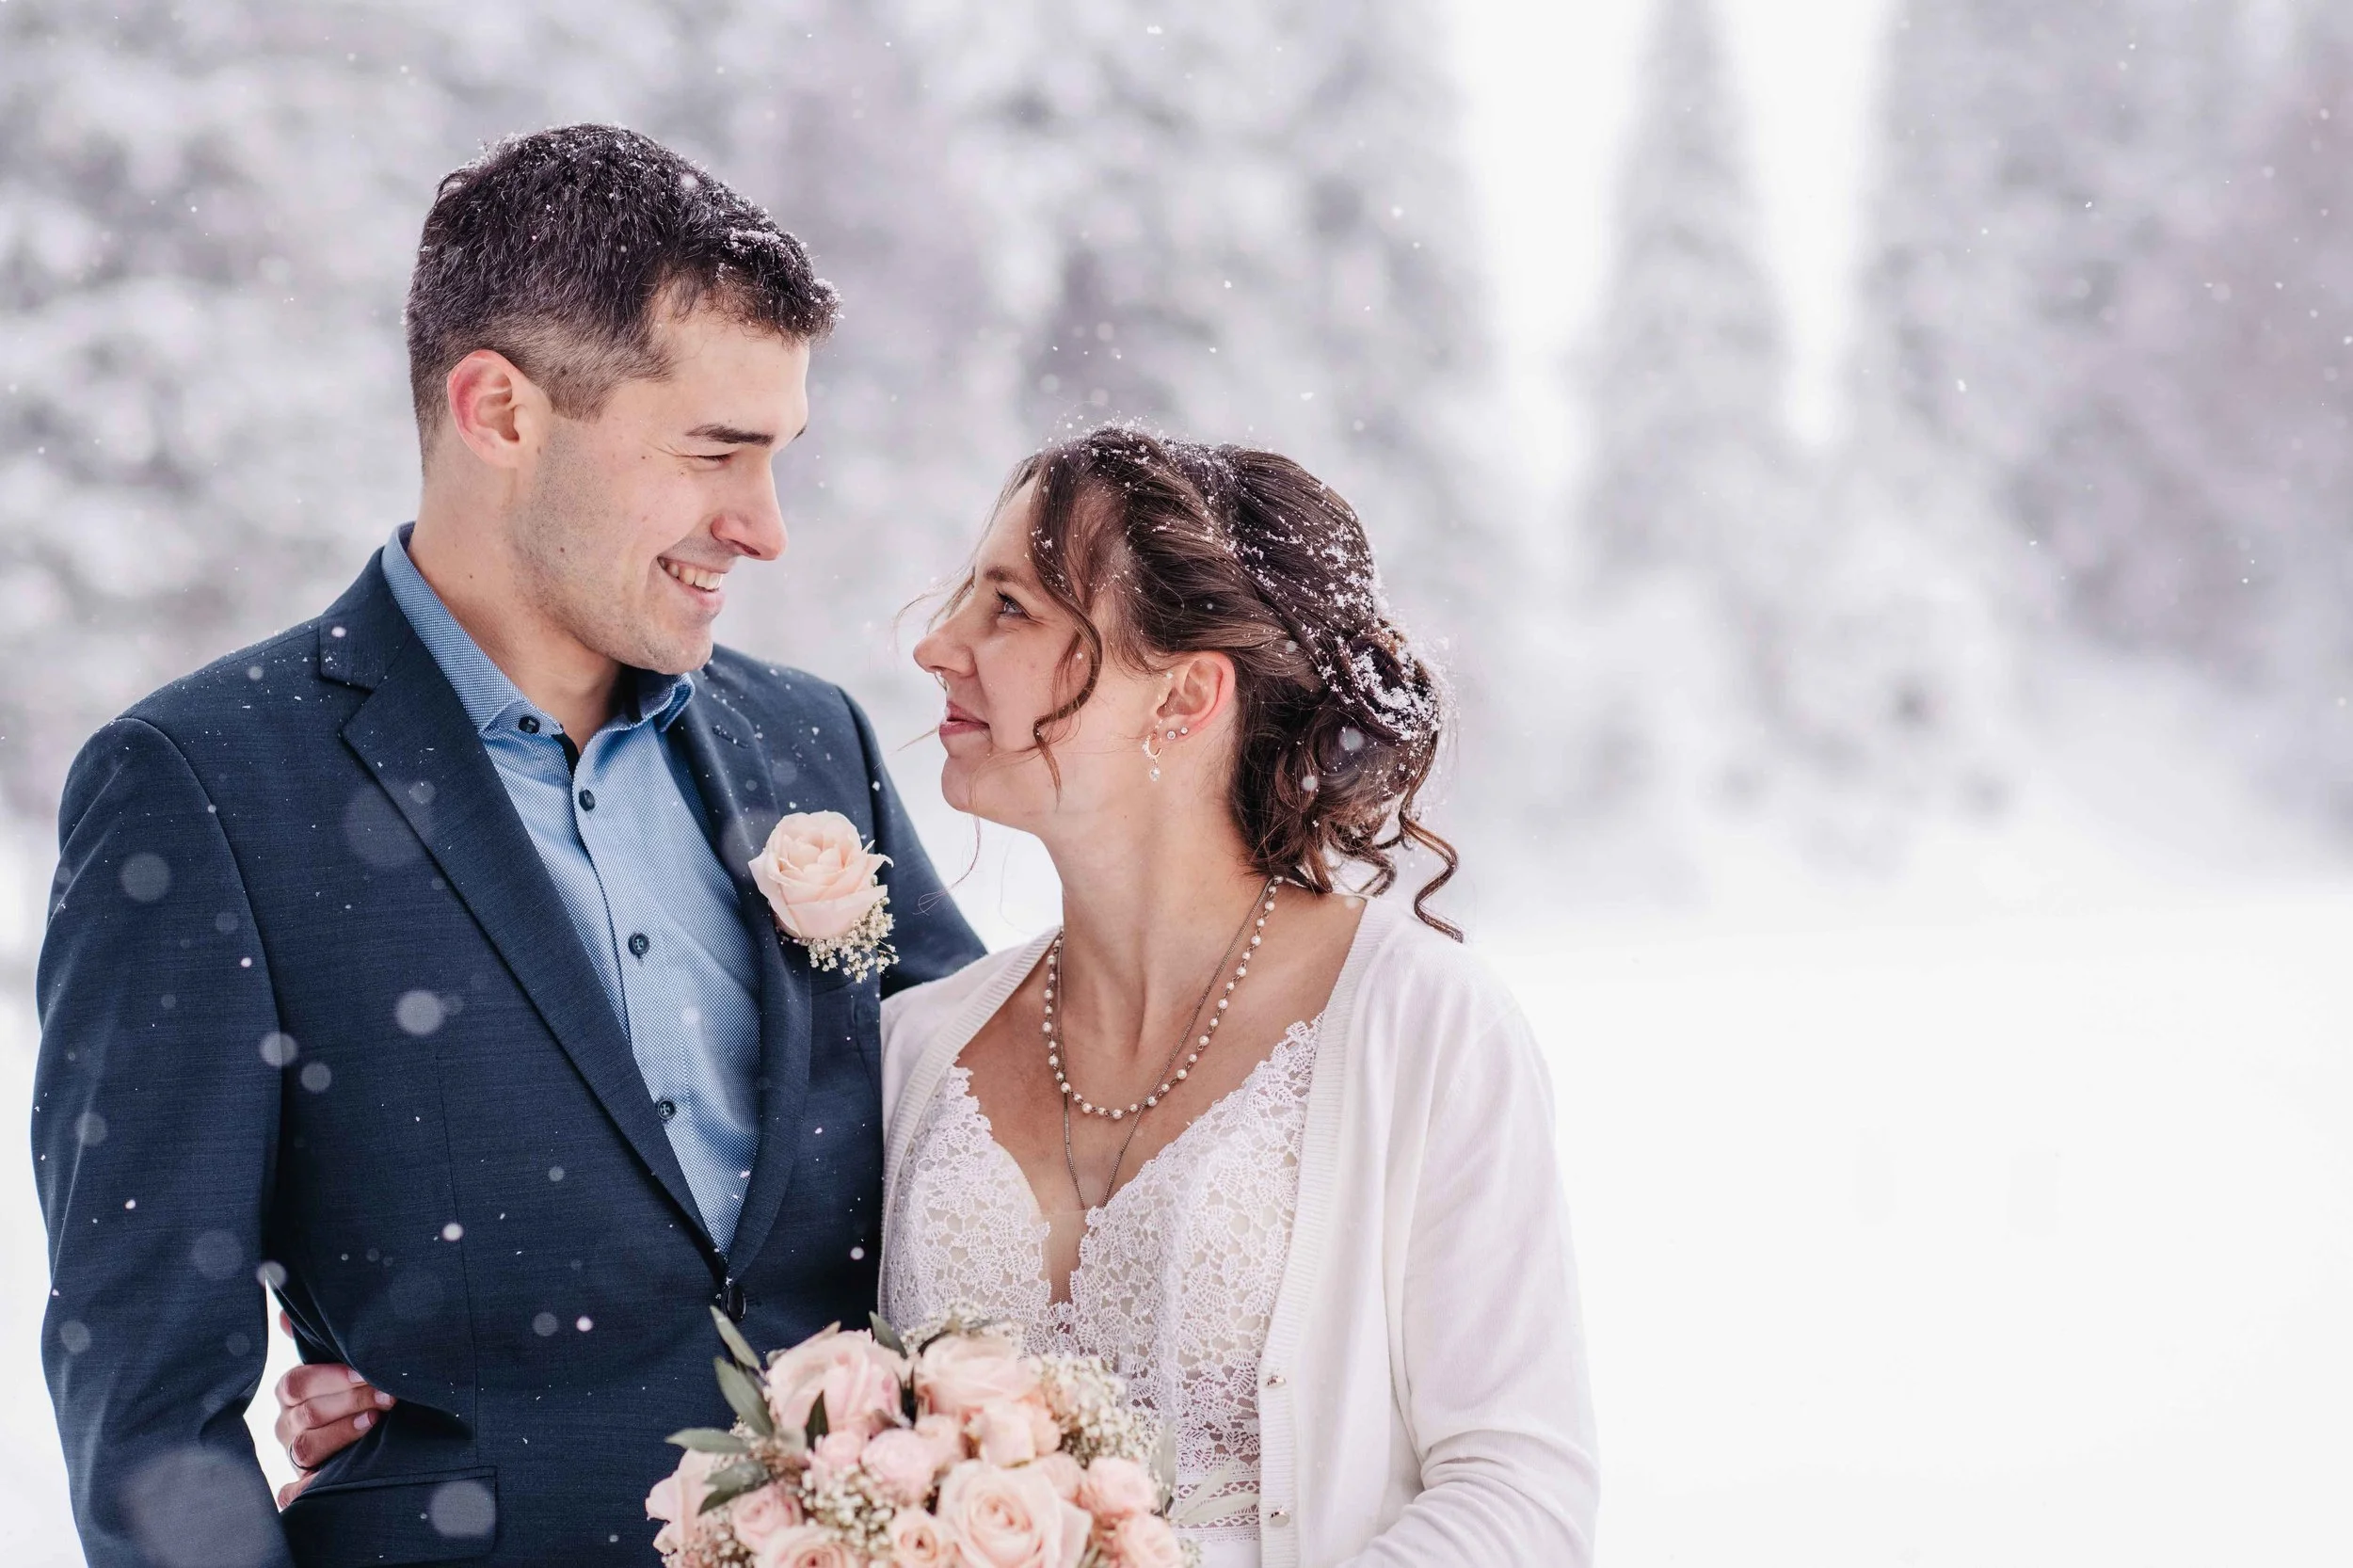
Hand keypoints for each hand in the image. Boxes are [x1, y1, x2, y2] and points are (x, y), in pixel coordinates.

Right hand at [271, 1312, 394, 1507]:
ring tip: (375, 1422)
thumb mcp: (341, 1362)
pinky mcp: (303, 1483)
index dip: (332, 1378)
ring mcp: (294, 1454)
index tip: (365, 1374)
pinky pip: (293, 1493)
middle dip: (350, 1402)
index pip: (297, 1383)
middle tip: (387, 1396)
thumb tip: (284, 1314)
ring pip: (306, 1447)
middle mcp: (287, 1424)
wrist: (370, 1430)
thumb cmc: (354, 1389)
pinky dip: (302, 1492)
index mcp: (291, 1393)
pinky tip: (323, 1484)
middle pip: (307, 1414)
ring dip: (342, 1433)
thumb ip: (315, 1339)